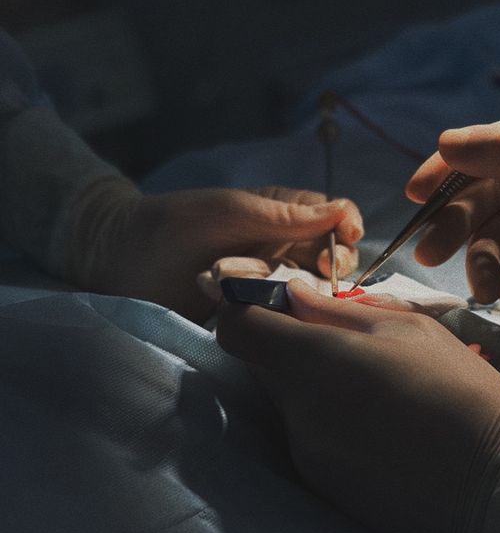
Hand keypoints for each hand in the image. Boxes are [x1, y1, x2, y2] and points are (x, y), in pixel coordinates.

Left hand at [90, 186, 362, 321]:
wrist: (120, 262)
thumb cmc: (174, 224)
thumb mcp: (231, 210)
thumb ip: (284, 214)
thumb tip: (342, 211)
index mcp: (283, 216)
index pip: (334, 218)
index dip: (346, 227)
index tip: (346, 238)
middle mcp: (283, 251)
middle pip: (331, 260)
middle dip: (332, 266)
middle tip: (321, 275)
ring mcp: (269, 287)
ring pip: (310, 294)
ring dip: (300, 294)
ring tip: (275, 294)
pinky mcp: (254, 318)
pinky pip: (284, 322)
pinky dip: (284, 322)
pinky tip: (271, 320)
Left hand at [216, 279, 499, 532]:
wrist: (496, 489)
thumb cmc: (460, 392)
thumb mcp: (410, 330)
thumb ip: (340, 311)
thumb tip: (295, 295)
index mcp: (313, 361)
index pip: (235, 327)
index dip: (250, 309)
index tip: (283, 306)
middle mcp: (296, 412)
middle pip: (264, 365)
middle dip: (293, 347)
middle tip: (352, 348)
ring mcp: (306, 457)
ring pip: (290, 403)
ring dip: (318, 389)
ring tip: (382, 394)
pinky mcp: (323, 490)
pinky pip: (311, 440)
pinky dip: (334, 426)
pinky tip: (385, 431)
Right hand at [405, 109, 499, 331]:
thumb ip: (498, 154)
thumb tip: (445, 139)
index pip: (498, 142)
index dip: (453, 167)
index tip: (415, 193)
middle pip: (492, 190)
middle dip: (462, 226)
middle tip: (427, 254)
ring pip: (498, 228)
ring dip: (486, 261)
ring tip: (488, 290)